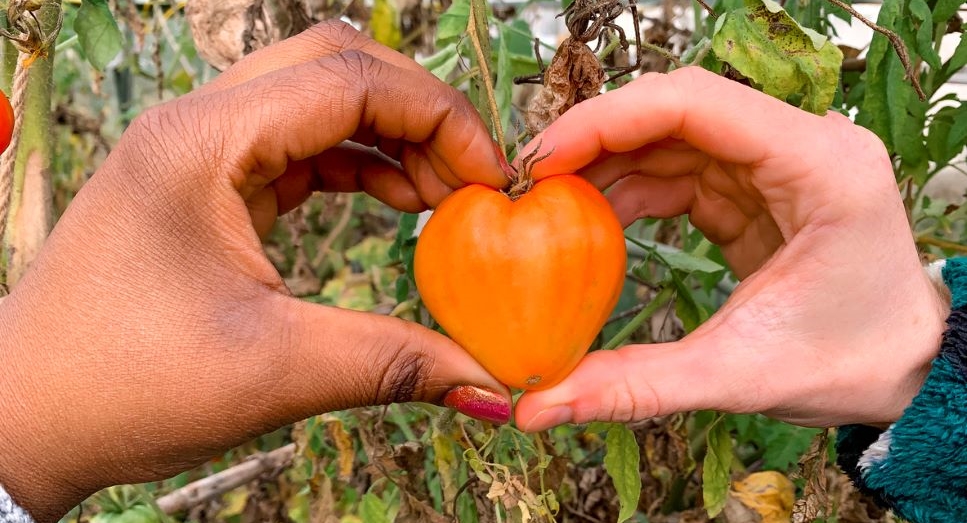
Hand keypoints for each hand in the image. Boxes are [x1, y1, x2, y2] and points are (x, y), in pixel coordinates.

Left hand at [0, 21, 510, 521]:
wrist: (21, 419)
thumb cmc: (118, 386)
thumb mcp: (272, 371)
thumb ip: (394, 363)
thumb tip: (491, 387)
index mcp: (203, 143)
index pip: (349, 80)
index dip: (439, 118)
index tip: (492, 178)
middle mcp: (197, 126)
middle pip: (336, 66)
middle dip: (419, 114)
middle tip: (472, 179)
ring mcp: (197, 150)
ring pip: (318, 101)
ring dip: (389, 137)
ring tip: (441, 197)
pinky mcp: (204, 184)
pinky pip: (297, 147)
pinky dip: (355, 165)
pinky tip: (392, 200)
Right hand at [514, 67, 947, 431]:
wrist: (906, 372)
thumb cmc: (852, 364)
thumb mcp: (738, 375)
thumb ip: (635, 385)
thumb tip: (536, 407)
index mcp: (818, 164)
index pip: (696, 103)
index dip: (609, 119)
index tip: (545, 157)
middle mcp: (801, 144)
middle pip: (677, 110)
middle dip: (598, 139)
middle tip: (530, 180)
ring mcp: (778, 162)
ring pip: (672, 137)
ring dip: (608, 165)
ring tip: (549, 205)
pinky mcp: (758, 187)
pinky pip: (681, 171)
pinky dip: (632, 191)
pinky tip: (592, 221)